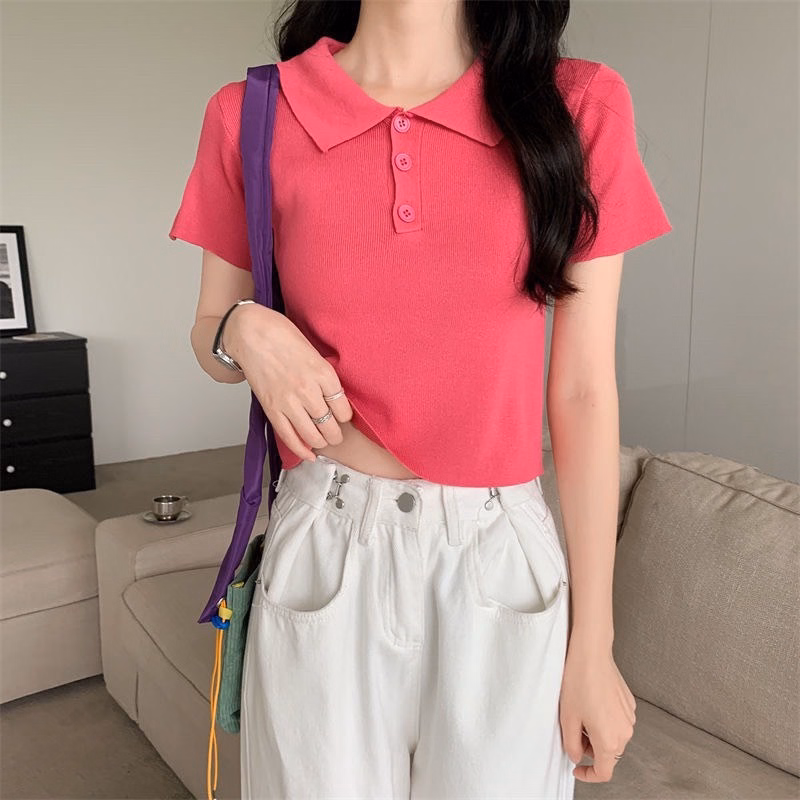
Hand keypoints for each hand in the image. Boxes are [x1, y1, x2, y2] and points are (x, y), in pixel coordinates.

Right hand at [224, 303, 352, 461]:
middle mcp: (308, 390)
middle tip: (336, 434)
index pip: (343, 408)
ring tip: (324, 441)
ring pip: (312, 435)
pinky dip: (301, 449)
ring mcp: (288, 402)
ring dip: (321, 442)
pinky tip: (309, 454)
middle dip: (336, 434)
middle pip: (330, 426)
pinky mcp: (271, 409)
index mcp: (323, 373)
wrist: (249, 333)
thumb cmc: (281, 335)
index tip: (343, 416)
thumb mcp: (313, 351)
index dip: (346, 416)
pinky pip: (289, 437)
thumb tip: (334, 395)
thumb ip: (324, 374)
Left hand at [559, 637, 635, 782]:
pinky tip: (592, 701)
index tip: (577, 768)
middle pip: (607, 753)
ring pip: (612, 736)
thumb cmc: (579, 682)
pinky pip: (617, 720)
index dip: (588, 775)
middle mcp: (625, 732)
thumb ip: (572, 746)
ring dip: (597, 733)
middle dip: (590, 748)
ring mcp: (630, 717)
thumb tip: (577, 756)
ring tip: (581, 711)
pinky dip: (605, 719)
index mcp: (610, 741)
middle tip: (573, 730)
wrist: (591, 654)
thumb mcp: (567, 719)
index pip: (603, 773)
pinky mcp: (629, 703)